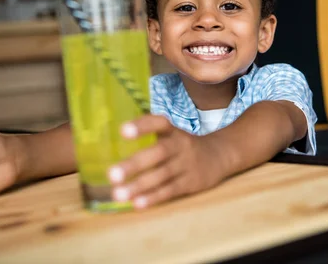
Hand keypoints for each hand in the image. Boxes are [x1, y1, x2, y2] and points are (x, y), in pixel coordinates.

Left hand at [107, 115, 226, 208]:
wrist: (220, 155)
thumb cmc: (183, 145)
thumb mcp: (171, 134)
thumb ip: (147, 135)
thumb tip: (107, 143)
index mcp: (173, 131)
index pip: (158, 123)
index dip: (142, 126)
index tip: (122, 131)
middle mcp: (181, 146)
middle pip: (158, 153)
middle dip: (134, 164)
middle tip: (111, 174)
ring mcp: (187, 165)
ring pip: (162, 175)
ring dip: (139, 186)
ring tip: (118, 194)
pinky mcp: (191, 183)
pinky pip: (171, 190)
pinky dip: (154, 197)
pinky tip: (137, 203)